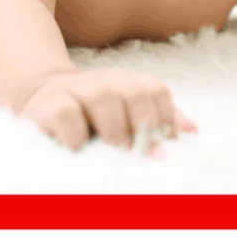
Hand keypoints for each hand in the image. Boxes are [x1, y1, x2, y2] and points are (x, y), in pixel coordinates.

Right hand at [19, 69, 196, 152]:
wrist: (43, 100)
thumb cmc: (92, 118)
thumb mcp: (126, 115)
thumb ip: (158, 120)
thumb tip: (193, 131)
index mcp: (127, 83)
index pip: (155, 90)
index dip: (166, 118)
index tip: (168, 146)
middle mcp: (104, 81)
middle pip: (134, 92)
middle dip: (144, 125)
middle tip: (146, 155)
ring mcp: (75, 90)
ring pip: (103, 98)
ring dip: (115, 129)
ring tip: (119, 153)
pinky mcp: (47, 105)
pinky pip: (66, 112)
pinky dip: (76, 133)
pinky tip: (80, 149)